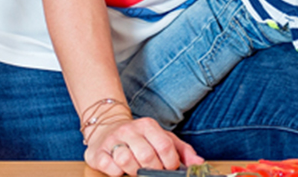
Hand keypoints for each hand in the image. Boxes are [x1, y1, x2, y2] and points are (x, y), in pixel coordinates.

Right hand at [84, 117, 202, 176]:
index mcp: (148, 125)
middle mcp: (129, 130)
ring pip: (127, 160)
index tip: (168, 168)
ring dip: (134, 171)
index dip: (170, 162)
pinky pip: (109, 166)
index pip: (165, 146)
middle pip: (147, 156)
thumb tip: (199, 163)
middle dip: (153, 170)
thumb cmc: (140, 138)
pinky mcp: (98, 152)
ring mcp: (113, 140)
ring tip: (135, 169)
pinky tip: (119, 169)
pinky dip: (116, 172)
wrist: (107, 128)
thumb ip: (182, 151)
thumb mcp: (163, 138)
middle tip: (152, 171)